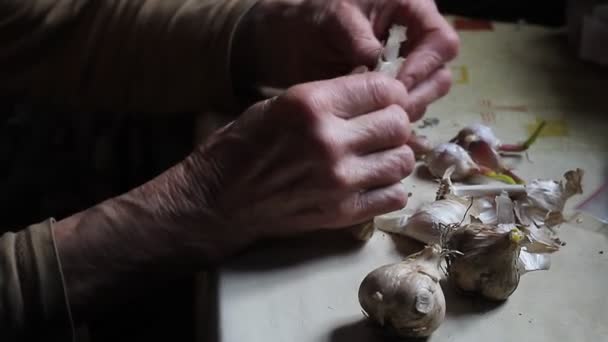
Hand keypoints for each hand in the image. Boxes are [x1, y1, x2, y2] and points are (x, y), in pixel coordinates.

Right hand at [53, 73, 414, 317]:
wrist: (219, 201)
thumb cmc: (242, 147)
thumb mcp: (279, 105)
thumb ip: (329, 97)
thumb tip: (374, 95)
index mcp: (311, 105)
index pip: (382, 89)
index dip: (387, 92)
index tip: (382, 100)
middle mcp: (329, 142)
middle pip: (398, 124)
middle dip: (394, 122)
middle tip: (379, 128)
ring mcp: (339, 181)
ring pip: (402, 160)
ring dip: (393, 154)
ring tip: (375, 155)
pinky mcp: (342, 213)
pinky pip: (394, 195)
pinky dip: (389, 187)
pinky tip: (371, 181)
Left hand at [235, 0, 459, 119]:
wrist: (289, 40)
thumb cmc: (313, 20)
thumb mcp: (335, 20)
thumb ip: (360, 41)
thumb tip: (379, 68)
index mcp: (412, 11)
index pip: (441, 41)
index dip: (424, 66)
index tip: (397, 85)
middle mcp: (416, 41)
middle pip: (439, 75)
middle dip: (416, 95)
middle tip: (387, 112)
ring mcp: (405, 70)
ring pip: (424, 98)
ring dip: (404, 113)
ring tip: (374, 121)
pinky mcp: (390, 94)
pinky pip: (404, 113)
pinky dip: (395, 127)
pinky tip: (379, 140)